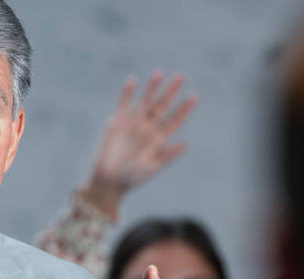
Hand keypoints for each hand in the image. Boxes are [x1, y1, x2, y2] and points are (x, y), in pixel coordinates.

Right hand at [80, 71, 197, 219]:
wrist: (109, 180)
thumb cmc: (132, 179)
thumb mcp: (152, 168)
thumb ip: (167, 156)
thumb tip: (185, 144)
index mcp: (159, 140)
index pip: (174, 120)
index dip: (184, 109)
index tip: (194, 96)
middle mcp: (148, 129)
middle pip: (162, 106)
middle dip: (171, 92)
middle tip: (181, 77)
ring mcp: (133, 124)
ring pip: (145, 102)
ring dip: (152, 88)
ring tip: (160, 73)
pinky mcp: (117, 123)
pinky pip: (123, 104)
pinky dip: (127, 93)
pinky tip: (132, 81)